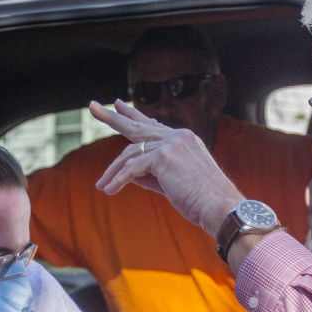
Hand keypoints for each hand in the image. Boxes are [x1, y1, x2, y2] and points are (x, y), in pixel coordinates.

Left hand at [89, 99, 245, 232]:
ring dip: (113, 171)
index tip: (119, 105)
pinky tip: (109, 190)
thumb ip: (150, 175)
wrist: (219, 206)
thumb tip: (129, 175)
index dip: (135, 115)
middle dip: (113, 117)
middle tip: (93, 106)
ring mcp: (171, 143)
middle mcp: (177, 136)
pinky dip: (119, 180)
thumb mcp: (171, 183)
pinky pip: (132, 168)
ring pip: (130, 154)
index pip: (154, 125)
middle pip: (138, 126)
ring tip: (100, 185)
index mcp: (183, 139)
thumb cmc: (200, 200)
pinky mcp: (163, 157)